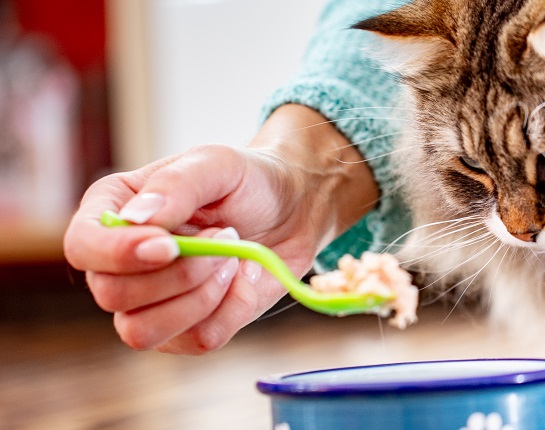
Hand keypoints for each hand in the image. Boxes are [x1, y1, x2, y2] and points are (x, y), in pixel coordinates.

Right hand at [64, 105, 378, 353]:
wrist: (294, 211)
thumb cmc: (247, 181)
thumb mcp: (217, 164)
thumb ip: (176, 186)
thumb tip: (134, 220)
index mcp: (114, 212)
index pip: (83, 247)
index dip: (117, 255)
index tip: (168, 245)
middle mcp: (121, 262)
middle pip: (113, 295)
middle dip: (179, 273)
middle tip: (225, 237)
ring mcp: (150, 303)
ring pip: (144, 331)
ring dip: (201, 297)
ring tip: (231, 258)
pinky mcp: (187, 330)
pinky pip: (197, 341)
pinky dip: (229, 311)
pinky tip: (241, 279)